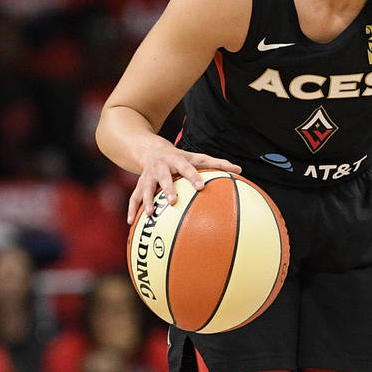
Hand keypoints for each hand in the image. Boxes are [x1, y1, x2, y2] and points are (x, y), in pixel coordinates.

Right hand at [126, 142, 240, 224]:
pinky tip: (131, 222)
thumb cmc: (181, 157)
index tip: (201, 187)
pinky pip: (134, 197)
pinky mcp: (139, 184)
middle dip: (168, 188)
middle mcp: (161, 167)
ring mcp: (148, 176)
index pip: (187, 167)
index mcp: (177, 160)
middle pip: (164, 177)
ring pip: (146, 188)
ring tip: (149, 214)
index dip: (193, 176)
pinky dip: (132, 209)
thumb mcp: (197, 157)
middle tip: (173, 201)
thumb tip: (240, 169)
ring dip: (147, 200)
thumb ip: (217, 163)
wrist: (150, 149)